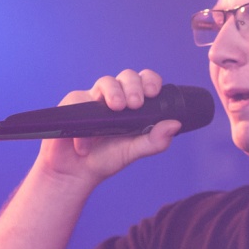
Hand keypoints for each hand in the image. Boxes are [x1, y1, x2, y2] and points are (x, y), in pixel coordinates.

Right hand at [35, 69, 181, 185]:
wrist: (74, 172)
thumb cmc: (105, 159)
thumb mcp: (133, 152)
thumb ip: (154, 140)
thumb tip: (175, 124)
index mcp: (132, 105)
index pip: (145, 82)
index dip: (150, 81)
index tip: (153, 92)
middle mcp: (114, 97)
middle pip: (127, 76)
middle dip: (133, 86)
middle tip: (135, 104)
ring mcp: (93, 98)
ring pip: (105, 81)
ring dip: (114, 92)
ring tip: (116, 109)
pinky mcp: (72, 104)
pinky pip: (80, 100)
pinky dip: (85, 123)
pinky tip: (85, 145)